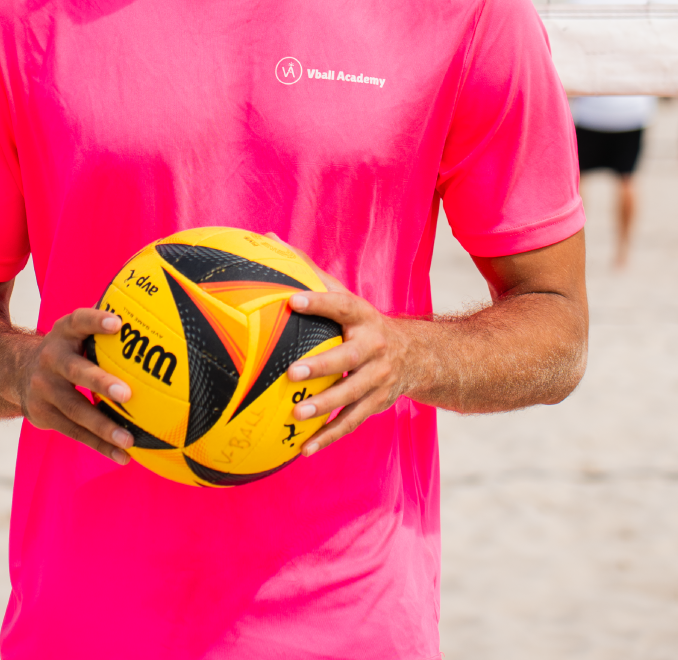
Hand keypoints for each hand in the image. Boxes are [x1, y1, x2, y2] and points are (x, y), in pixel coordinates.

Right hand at [16, 309, 135, 464]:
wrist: (16, 373)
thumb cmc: (65, 349)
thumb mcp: (73, 330)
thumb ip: (100, 323)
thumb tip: (148, 305)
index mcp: (63, 333)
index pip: (79, 321)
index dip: (96, 321)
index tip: (117, 323)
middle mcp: (51, 359)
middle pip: (76, 371)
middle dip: (101, 383)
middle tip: (127, 393)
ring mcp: (44, 390)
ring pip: (75, 410)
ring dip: (103, 426)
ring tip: (129, 438)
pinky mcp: (44, 416)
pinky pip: (75, 433)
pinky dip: (99, 445)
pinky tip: (122, 455)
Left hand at [286, 289, 416, 456]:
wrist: (417, 356)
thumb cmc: (364, 324)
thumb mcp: (349, 299)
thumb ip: (315, 277)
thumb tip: (276, 243)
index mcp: (363, 317)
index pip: (341, 306)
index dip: (318, 303)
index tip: (292, 301)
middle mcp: (375, 348)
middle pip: (349, 358)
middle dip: (321, 366)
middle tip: (292, 373)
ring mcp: (378, 379)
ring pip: (351, 395)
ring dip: (325, 406)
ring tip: (296, 415)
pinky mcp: (376, 403)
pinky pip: (351, 422)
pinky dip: (329, 436)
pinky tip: (304, 448)